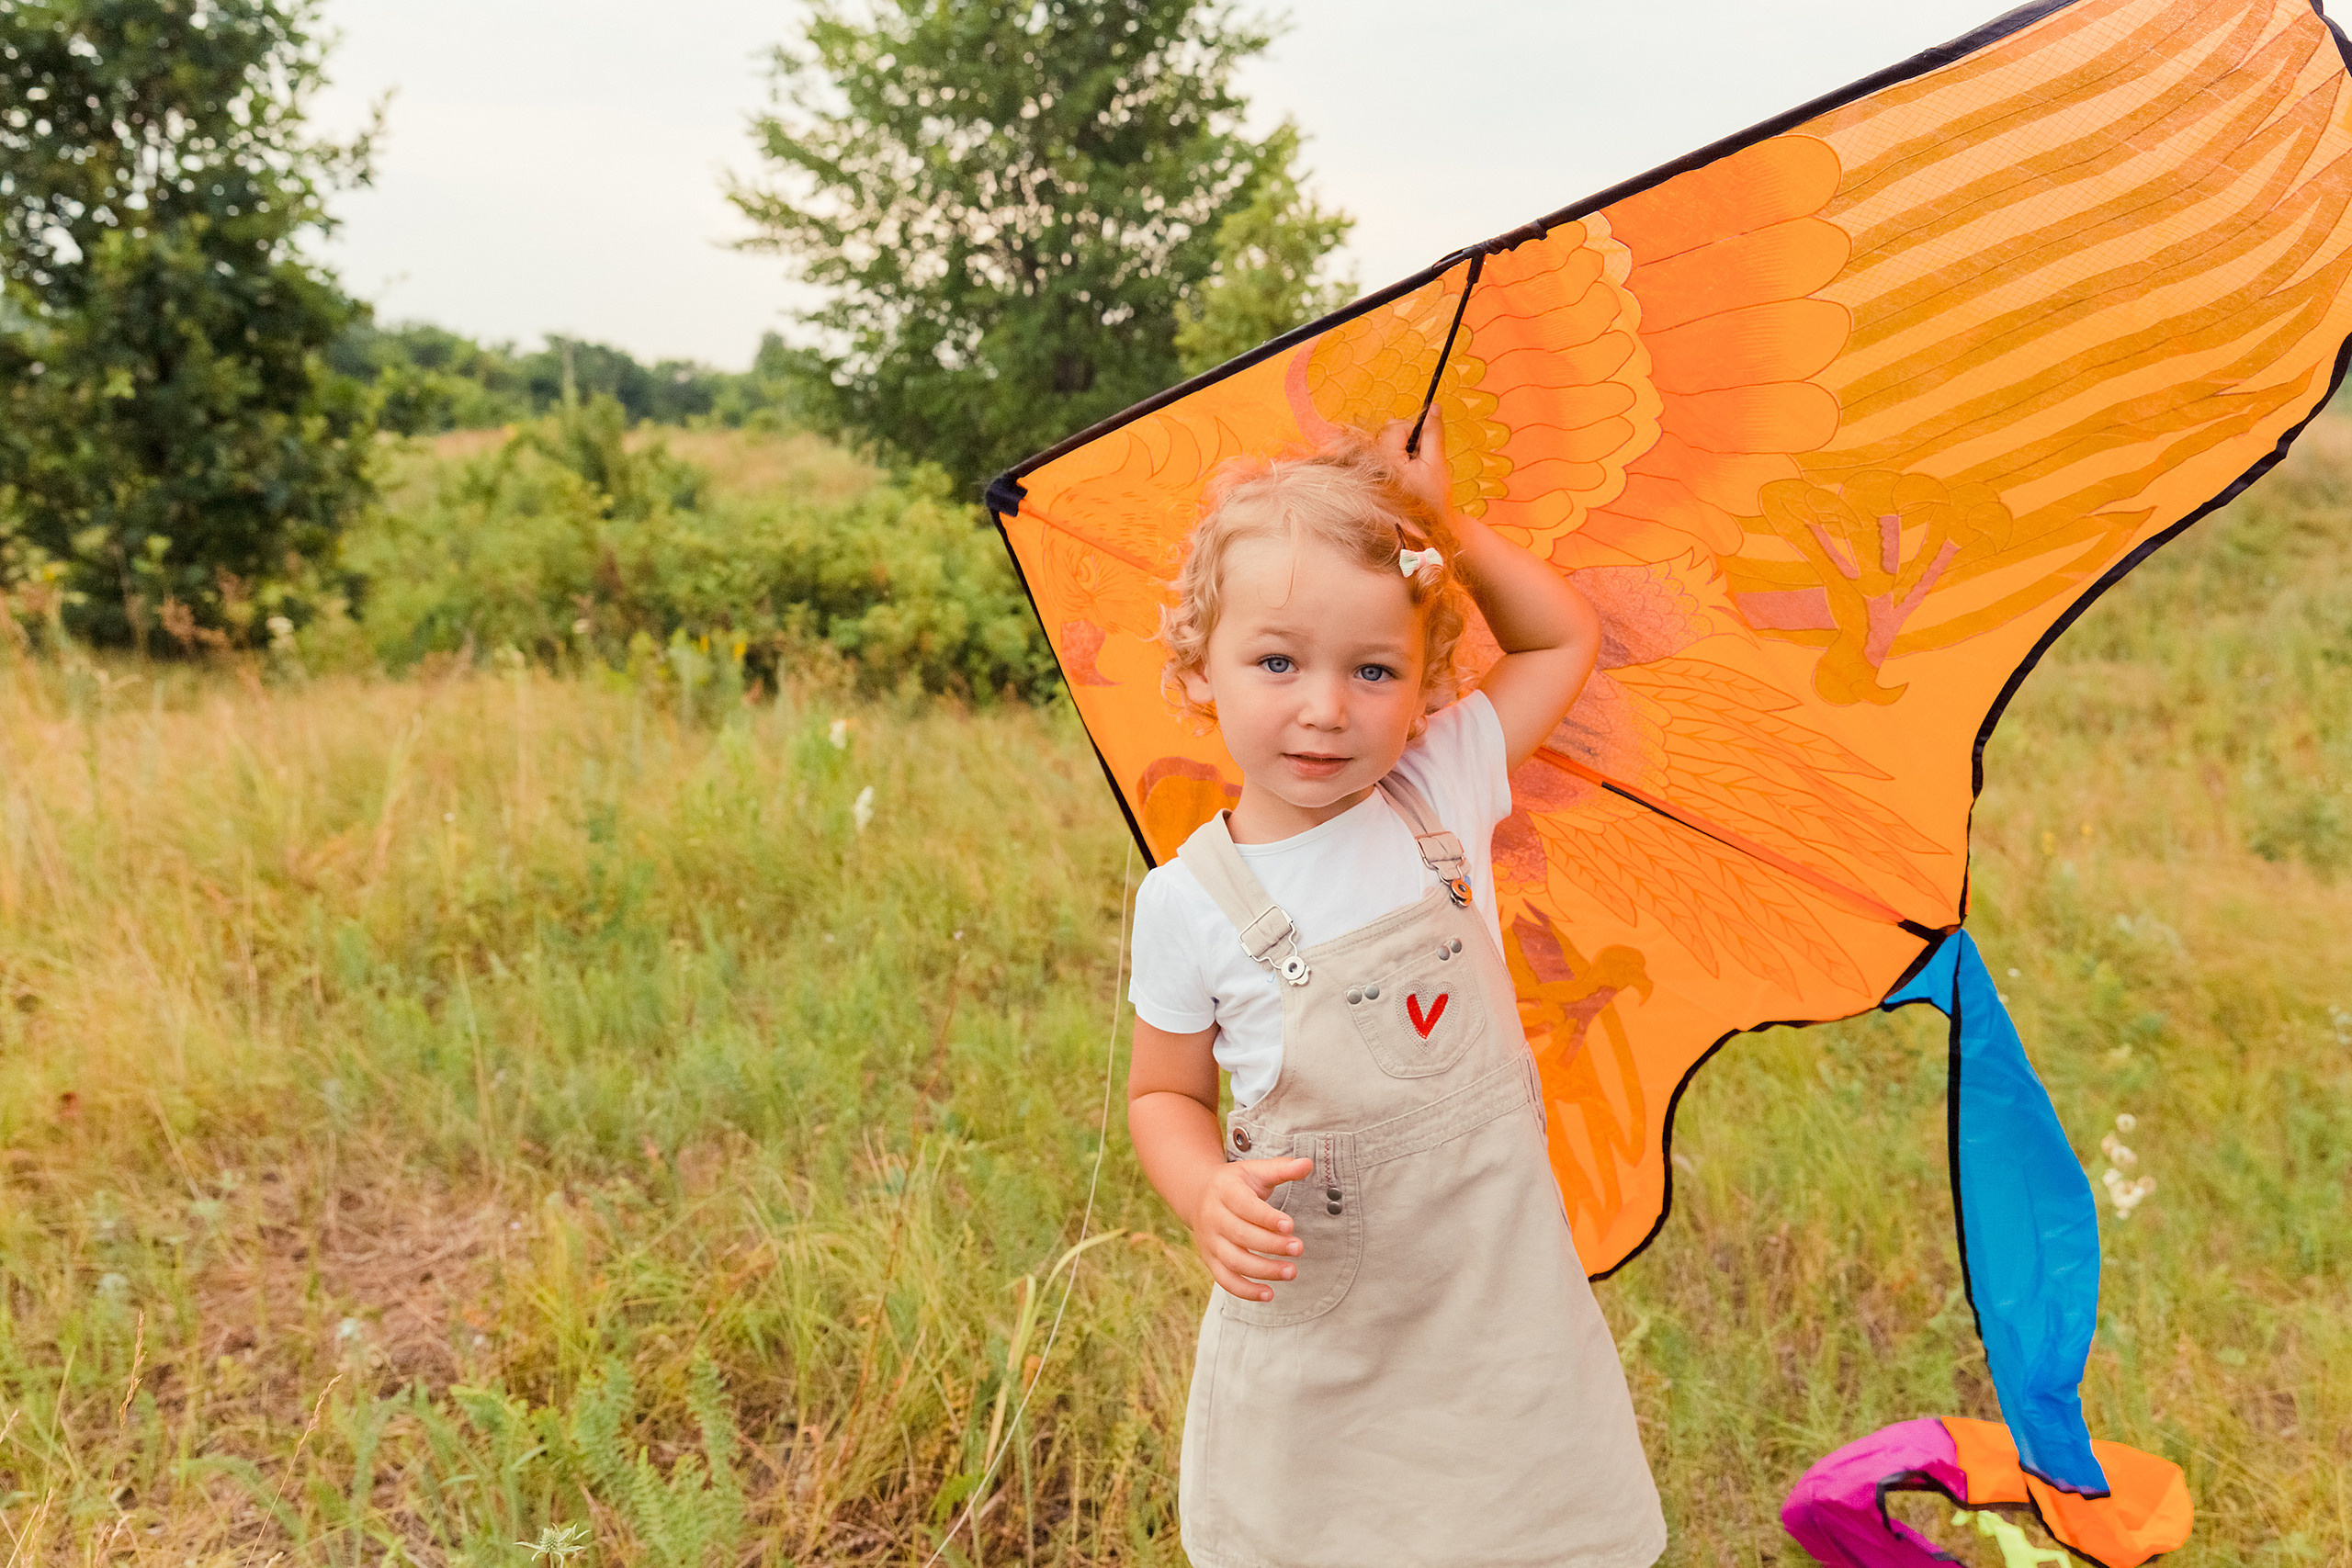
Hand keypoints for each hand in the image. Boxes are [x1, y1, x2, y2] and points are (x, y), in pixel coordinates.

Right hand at [1188, 1156, 1313, 1301]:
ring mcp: (1210, 1241)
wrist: (1196, 1195)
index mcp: (1225, 1192)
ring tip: (1291, 1272)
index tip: (1291, 1225)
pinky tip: (1269, 1294)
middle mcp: (1213, 1217)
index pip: (1245, 1207)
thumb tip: (1307, 1163)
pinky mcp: (1210, 1260)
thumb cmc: (1235, 1183)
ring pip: (1234, 1261)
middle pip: (1241, 1236)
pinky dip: (1245, 1291)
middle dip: (1271, 1245)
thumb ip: (1281, 1168)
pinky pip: (1225, 1280)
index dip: (1267, 1218)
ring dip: (1263, 1270)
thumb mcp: (1254, 1170)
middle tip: (1299, 1249)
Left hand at [1377, 409, 1452, 526]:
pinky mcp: (1372, 478)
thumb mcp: (1436, 463)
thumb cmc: (1433, 499)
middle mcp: (1372, 466)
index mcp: (1386, 463)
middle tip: (1421, 462)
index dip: (1415, 431)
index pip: (1396, 427)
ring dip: (1404, 450)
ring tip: (1415, 473)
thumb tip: (1434, 406)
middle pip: (1388, 432)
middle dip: (1408, 439)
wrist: (1427, 529)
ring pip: (1387, 442)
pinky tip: (1406, 478)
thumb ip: (1434, 433)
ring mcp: (1370, 473)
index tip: (1426, 448)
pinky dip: (1398, 460)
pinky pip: (1384, 455)